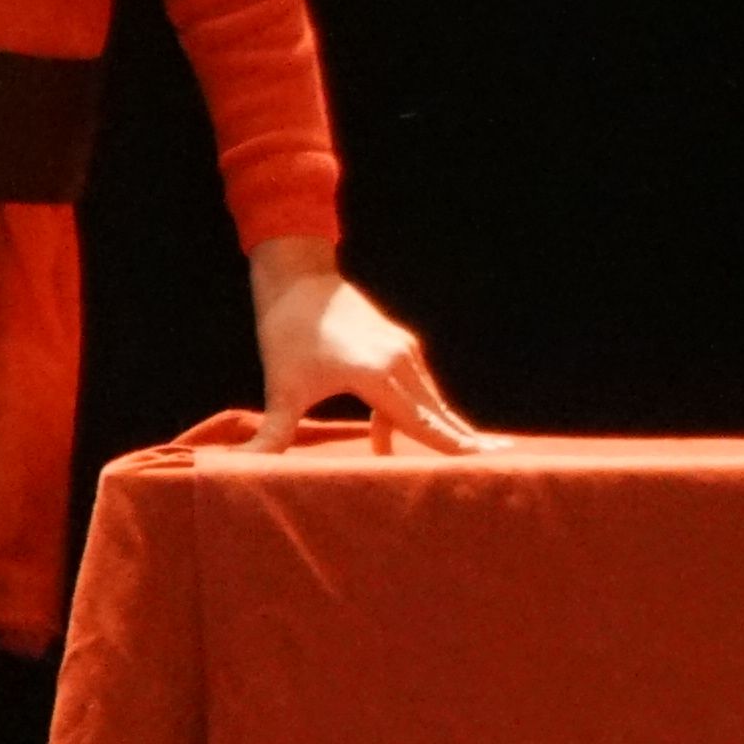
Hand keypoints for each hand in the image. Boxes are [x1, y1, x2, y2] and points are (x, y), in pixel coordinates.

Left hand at [246, 238, 480, 454]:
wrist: (299, 278)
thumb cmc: (287, 333)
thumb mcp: (279, 389)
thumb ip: (271, 434)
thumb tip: (239, 465)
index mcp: (377, 376)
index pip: (422, 423)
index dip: (452, 446)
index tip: (485, 462)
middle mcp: (401, 362)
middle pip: (439, 413)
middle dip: (466, 439)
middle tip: (504, 461)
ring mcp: (404, 351)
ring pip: (429, 401)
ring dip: (443, 428)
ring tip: (475, 453)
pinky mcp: (399, 346)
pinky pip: (415, 389)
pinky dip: (415, 413)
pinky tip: (388, 441)